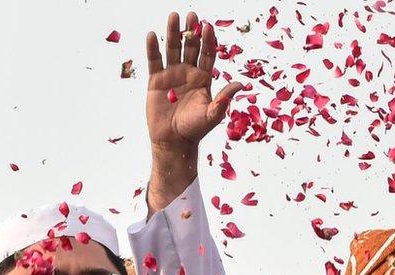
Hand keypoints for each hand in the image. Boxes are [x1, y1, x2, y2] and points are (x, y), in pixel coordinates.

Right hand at [145, 12, 242, 213]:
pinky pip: (154, 61)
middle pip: (190, 47)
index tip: (209, 27)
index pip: (207, 55)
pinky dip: (153, 48)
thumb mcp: (212, 115)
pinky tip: (153, 35)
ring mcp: (172, 75)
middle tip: (192, 14)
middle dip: (191, 31)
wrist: (173, 141)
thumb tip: (242, 85)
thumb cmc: (195, 129)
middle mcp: (188, 73)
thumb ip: (224, 99)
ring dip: (173, 33)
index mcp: (204, 79)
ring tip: (173, 16)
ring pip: (173, 49)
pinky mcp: (156, 80)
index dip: (208, 41)